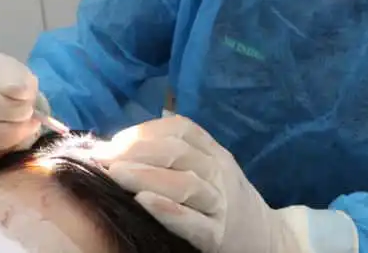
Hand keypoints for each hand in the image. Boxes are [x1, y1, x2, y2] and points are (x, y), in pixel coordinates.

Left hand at [93, 116, 355, 252]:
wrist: (265, 238)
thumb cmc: (224, 199)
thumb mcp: (210, 167)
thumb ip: (180, 152)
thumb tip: (128, 138)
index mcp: (214, 152)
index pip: (181, 129)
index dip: (144, 131)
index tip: (112, 141)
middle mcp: (219, 172)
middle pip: (178, 153)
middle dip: (136, 151)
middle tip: (102, 158)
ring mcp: (219, 204)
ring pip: (185, 183)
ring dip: (146, 176)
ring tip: (114, 175)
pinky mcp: (217, 235)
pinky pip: (193, 222)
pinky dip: (169, 210)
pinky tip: (143, 203)